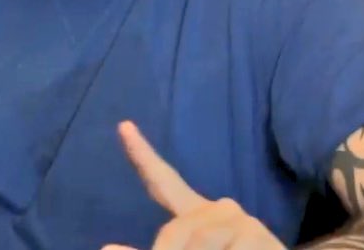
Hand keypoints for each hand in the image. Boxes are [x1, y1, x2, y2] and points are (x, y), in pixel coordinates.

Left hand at [103, 121, 284, 249]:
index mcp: (199, 216)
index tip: (123, 126)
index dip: (142, 157)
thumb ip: (160, 249)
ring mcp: (243, 222)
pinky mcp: (256, 235)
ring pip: (193, 244)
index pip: (165, 184)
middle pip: (175, 230)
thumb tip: (108, 247)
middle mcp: (223, 211)